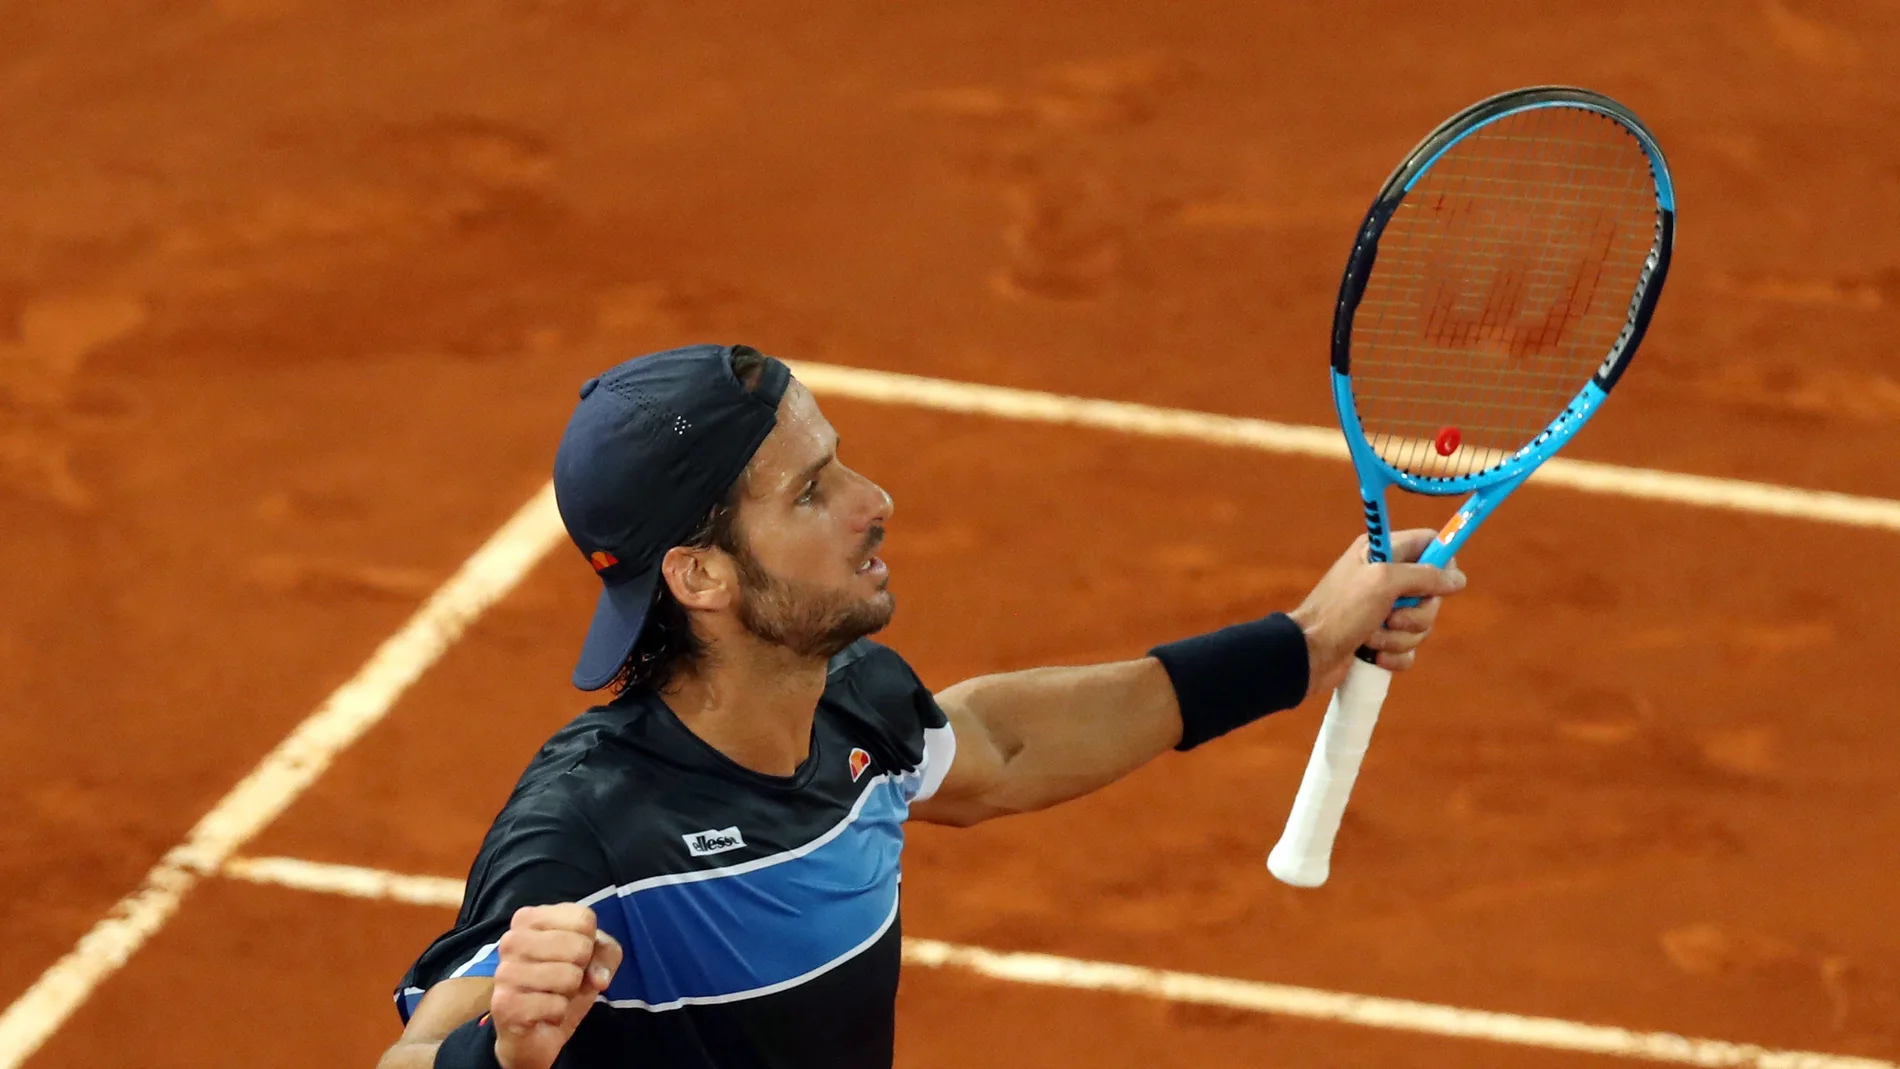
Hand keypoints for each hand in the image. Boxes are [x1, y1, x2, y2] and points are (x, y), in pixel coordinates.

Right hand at [490, 904, 622, 1068]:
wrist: (534, 1028)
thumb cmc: (562, 981)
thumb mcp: (593, 957)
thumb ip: (606, 953)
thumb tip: (599, 978)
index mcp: (529, 917)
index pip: (584, 919)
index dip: (589, 942)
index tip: (570, 954)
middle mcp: (512, 940)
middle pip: (578, 946)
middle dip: (580, 968)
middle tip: (561, 978)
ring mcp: (505, 972)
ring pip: (569, 976)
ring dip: (568, 992)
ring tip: (551, 993)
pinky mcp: (504, 1004)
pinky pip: (557, 1006)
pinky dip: (558, 1012)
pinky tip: (542, 1012)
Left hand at [1288, 528, 1465, 697]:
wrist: (1308, 654)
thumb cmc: (1341, 611)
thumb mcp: (1383, 582)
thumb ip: (1424, 575)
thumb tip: (1458, 579)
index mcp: (1381, 552)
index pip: (1428, 543)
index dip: (1442, 561)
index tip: (1441, 583)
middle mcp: (1383, 577)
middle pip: (1431, 592)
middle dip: (1417, 614)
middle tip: (1391, 617)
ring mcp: (1382, 610)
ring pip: (1421, 624)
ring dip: (1400, 637)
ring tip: (1372, 637)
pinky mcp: (1381, 639)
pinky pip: (1408, 648)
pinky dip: (1394, 655)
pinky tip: (1372, 655)